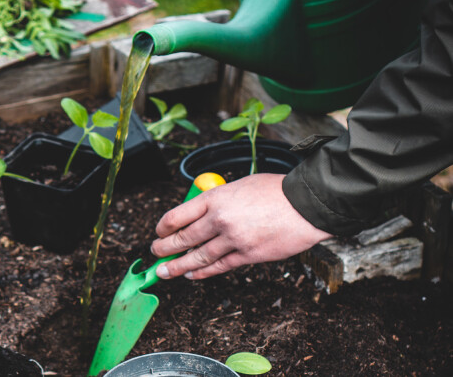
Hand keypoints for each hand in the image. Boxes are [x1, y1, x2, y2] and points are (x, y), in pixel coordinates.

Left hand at [150, 173, 331, 279]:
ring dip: (177, 266)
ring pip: (197, 257)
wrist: (306, 204)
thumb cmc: (276, 191)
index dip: (163, 227)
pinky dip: (202, 272)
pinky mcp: (247, 255)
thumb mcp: (239, 186)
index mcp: (215, 198)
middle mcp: (219, 219)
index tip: (158, 232)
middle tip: (155, 254)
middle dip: (164, 249)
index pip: (177, 215)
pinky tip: (192, 274)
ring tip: (164, 272)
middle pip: (183, 238)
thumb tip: (203, 213)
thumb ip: (219, 200)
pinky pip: (219, 267)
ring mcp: (233, 239)